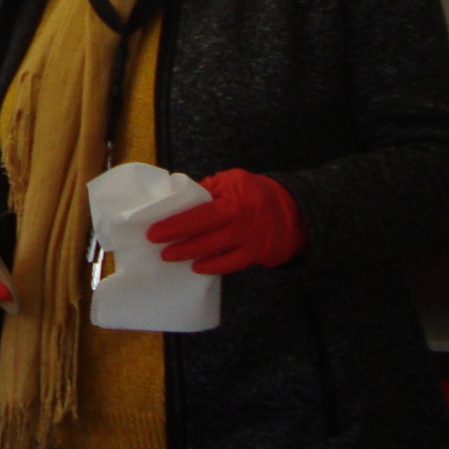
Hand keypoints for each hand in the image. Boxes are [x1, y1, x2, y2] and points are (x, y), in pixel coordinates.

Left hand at [148, 170, 303, 274]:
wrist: (293, 210)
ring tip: (170, 256)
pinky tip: (198, 267)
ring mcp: (250, 236)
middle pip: (204, 229)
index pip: (199, 209)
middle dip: (177, 237)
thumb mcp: (233, 181)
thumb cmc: (255, 193)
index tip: (154, 229)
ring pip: (215, 247)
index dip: (175, 221)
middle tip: (157, 245)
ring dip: (190, 253)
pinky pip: (232, 263)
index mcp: (232, 195)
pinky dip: (214, 266)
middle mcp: (241, 215)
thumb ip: (208, 190)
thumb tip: (177, 199)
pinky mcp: (257, 252)